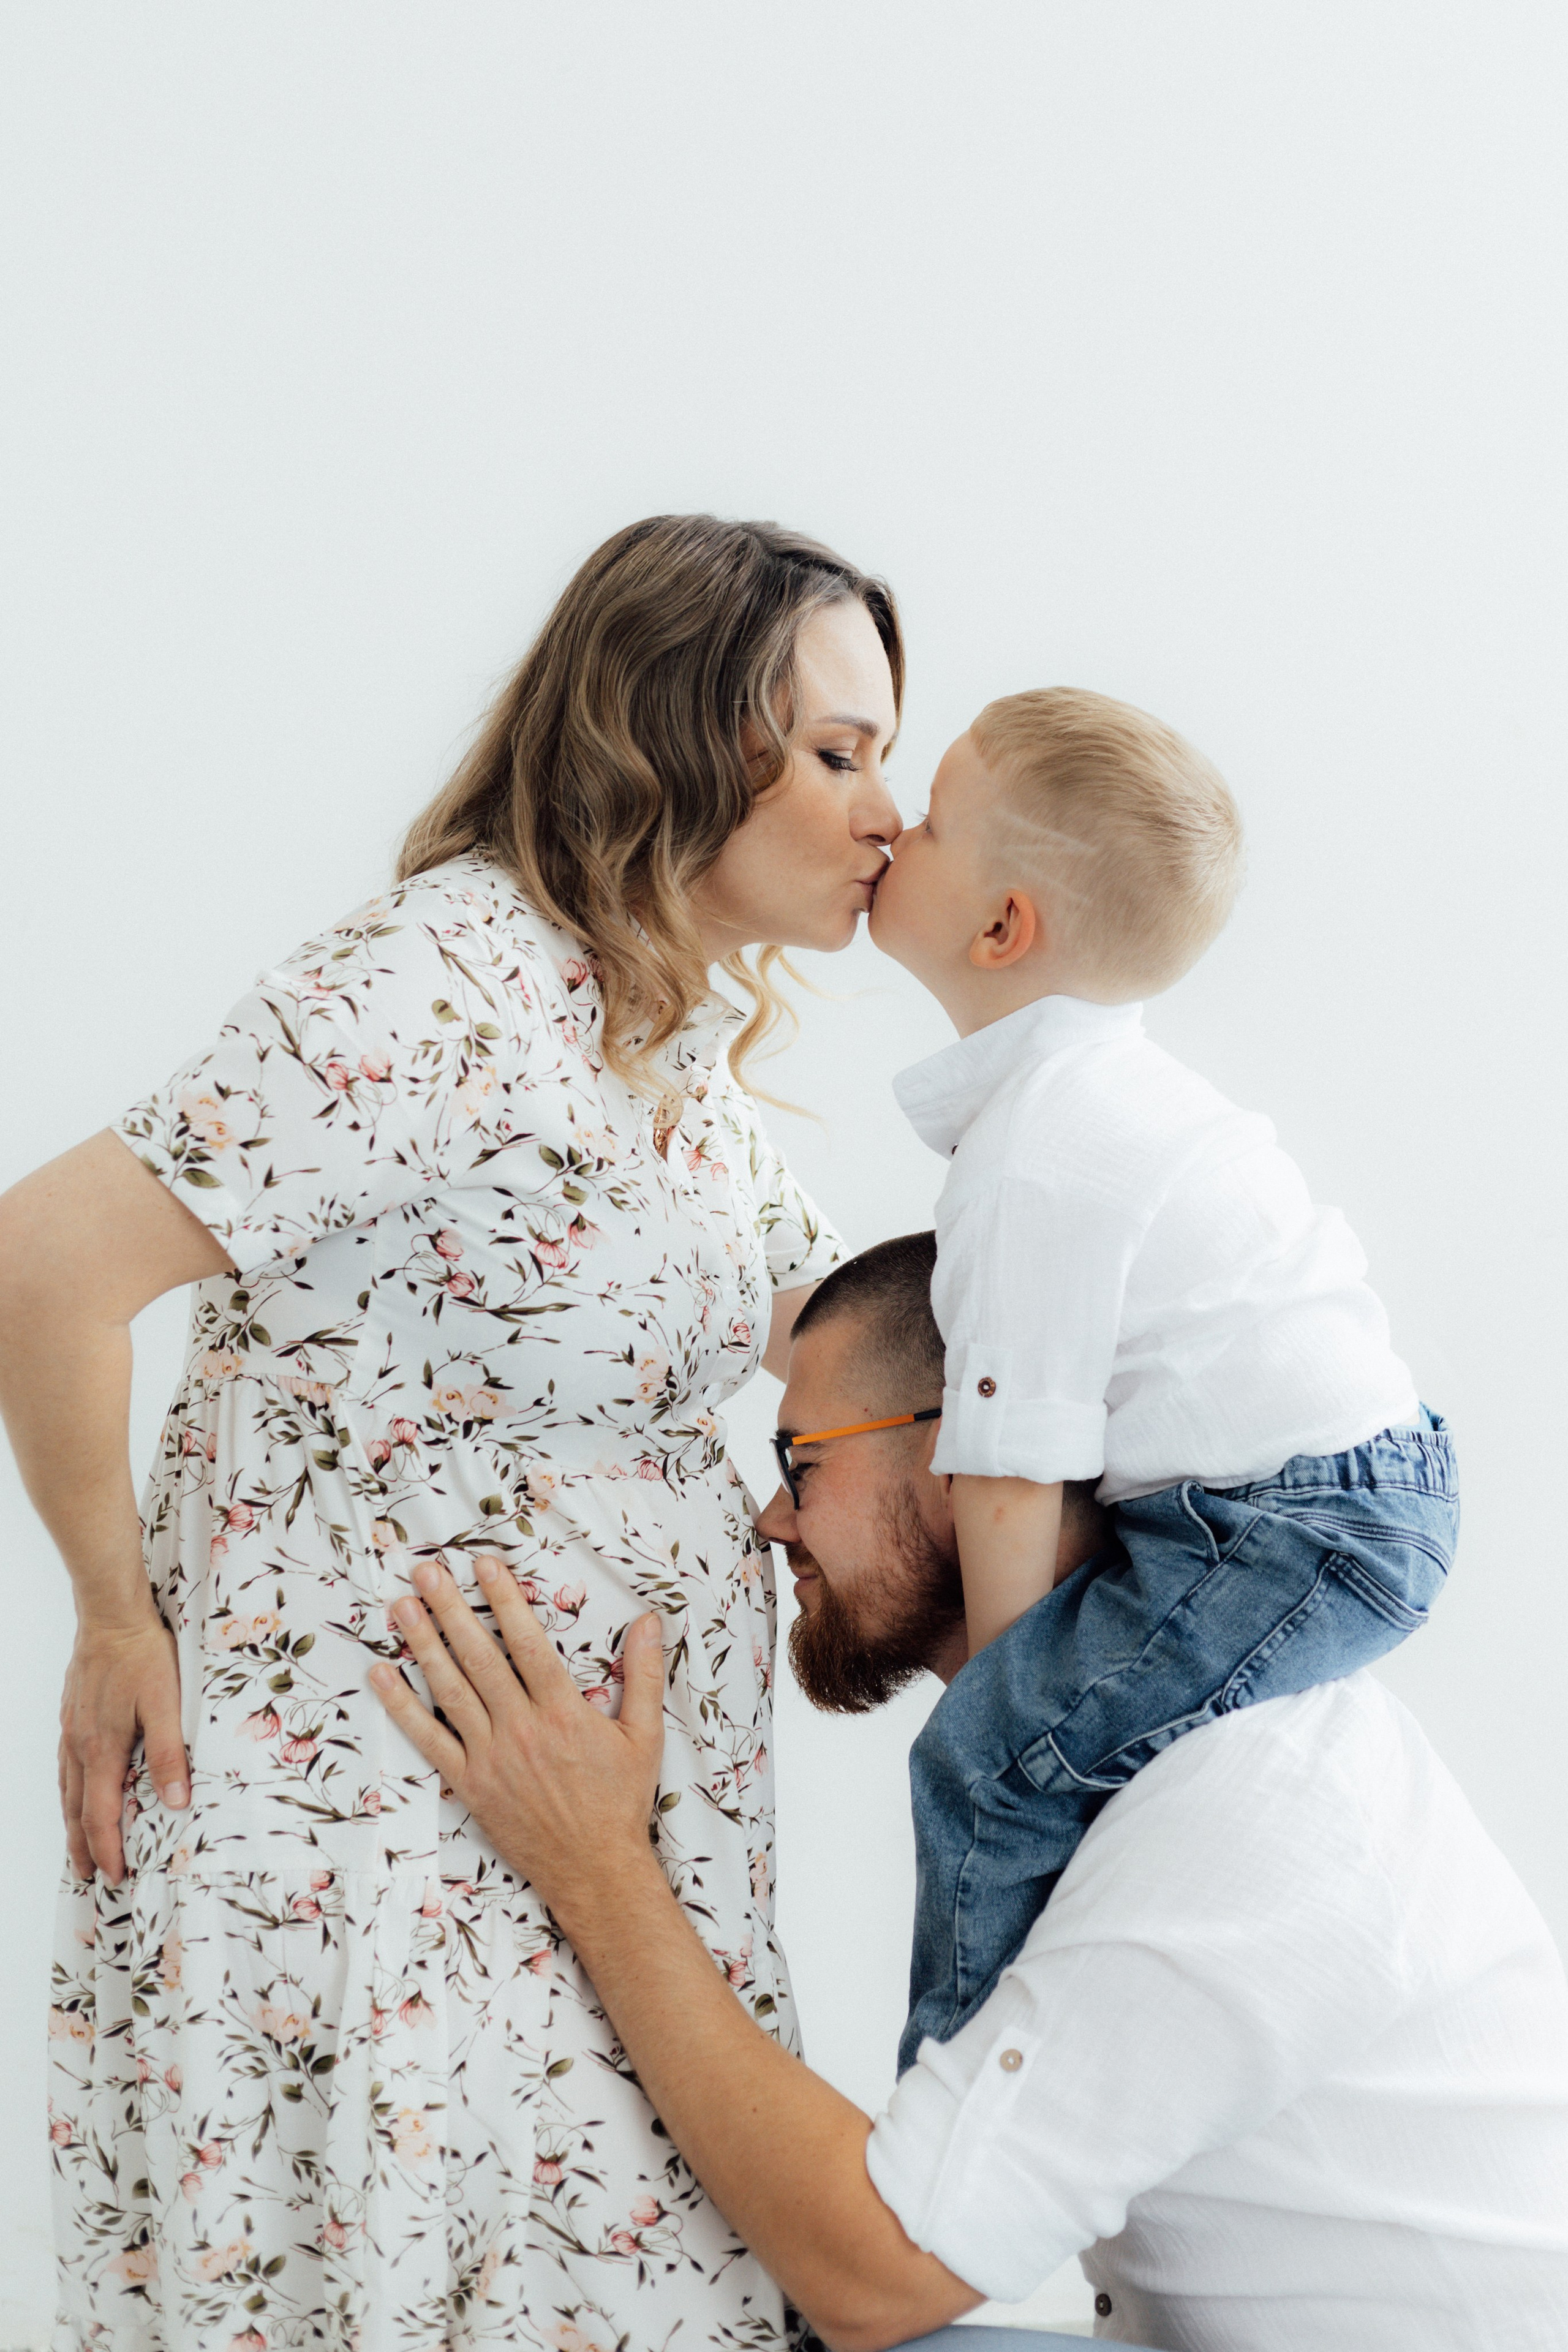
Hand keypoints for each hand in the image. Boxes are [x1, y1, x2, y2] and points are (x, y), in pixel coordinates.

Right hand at [59, 1606, 187, 1883]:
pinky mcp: (72, 1715)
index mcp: (102, 1750)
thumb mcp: (166, 1703)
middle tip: (89, 1876)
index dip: (106, 1850)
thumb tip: (176, 1801)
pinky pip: (66, 1765)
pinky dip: (69, 1791)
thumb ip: (169, 1753)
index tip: (114, 1876)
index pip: (101, 1816)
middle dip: (83, 1847)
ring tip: (78, 1845)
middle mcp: (80, 1746)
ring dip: (72, 1823)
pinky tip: (76, 1790)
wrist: (110, 1616)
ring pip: (68, 1789)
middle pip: (76, 1811)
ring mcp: (72, 1730)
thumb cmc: (141, 1655)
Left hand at [369, 1557, 666, 1912]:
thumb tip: (647, 1621)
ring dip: (423, 1645)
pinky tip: (382, 1676)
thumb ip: (644, 1675)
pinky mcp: (469, 1785)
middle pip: (480, 1657)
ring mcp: (490, 1757)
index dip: (504, 1600)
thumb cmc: (620, 1802)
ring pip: (450, 1690)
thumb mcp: (645, 1736)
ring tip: (401, 1607)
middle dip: (451, 1610)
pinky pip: (429, 1740)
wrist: (595, 1870)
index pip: (527, 1643)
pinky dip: (402, 1707)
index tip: (484, 1565)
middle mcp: (521, 1729)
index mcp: (563, 1712)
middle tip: (426, 1572)